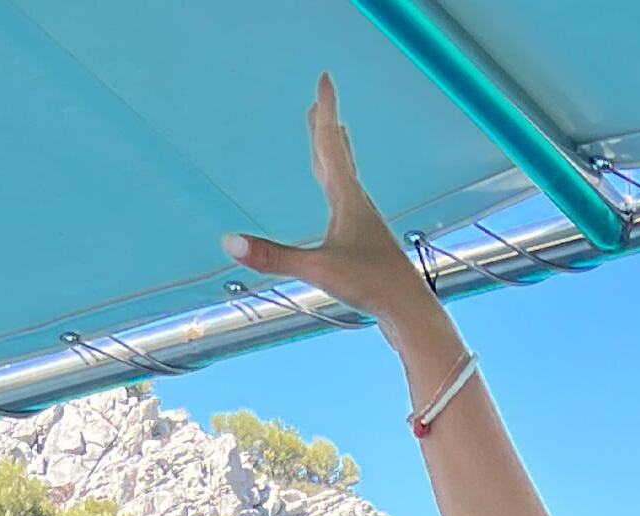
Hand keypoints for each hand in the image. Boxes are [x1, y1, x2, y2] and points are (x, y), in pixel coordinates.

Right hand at [226, 76, 427, 329]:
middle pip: (338, 156)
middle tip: (320, 103)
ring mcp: (364, 225)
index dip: (325, 111)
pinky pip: (348, 206)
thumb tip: (230, 244)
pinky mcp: (367, 245)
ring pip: (345, 179)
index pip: (331, 144)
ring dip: (335, 156)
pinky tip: (339, 206)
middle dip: (326, 128)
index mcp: (347, 199)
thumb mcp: (317, 270)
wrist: (410, 311)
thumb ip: (273, 257)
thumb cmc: (371, 286)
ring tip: (331, 141)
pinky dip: (339, 191)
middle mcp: (358, 205)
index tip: (325, 81)